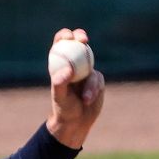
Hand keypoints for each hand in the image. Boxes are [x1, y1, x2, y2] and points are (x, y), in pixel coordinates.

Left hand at [45, 28, 104, 148]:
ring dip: (90, 83)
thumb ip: (60, 83)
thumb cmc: (63, 109)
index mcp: (59, 66)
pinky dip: (94, 89)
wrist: (76, 122)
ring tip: (84, 98)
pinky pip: (98, 79)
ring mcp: (85, 71)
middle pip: (77, 44)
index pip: (60, 45)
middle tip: (83, 40)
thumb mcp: (60, 97)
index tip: (69, 37)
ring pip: (91, 65)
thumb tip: (67, 69)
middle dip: (80, 37)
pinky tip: (89, 100)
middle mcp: (73, 65)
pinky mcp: (96, 80)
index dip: (64, 36)